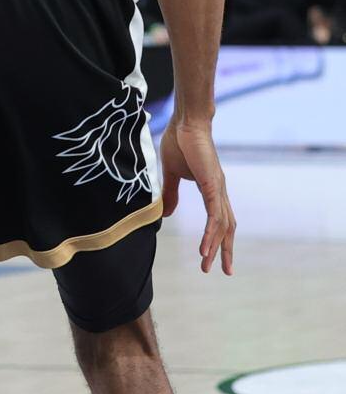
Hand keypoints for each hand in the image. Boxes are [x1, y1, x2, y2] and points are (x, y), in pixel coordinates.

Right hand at [160, 118, 235, 274]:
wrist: (185, 122)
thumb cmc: (179, 142)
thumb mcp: (171, 174)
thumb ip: (171, 194)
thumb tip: (167, 214)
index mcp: (211, 189)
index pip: (219, 219)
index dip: (218, 238)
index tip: (212, 256)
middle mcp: (219, 192)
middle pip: (226, 227)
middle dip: (225, 250)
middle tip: (224, 271)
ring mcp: (217, 189)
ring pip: (222, 225)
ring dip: (216, 246)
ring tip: (207, 264)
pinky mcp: (212, 185)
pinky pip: (214, 216)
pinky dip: (211, 233)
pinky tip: (206, 248)